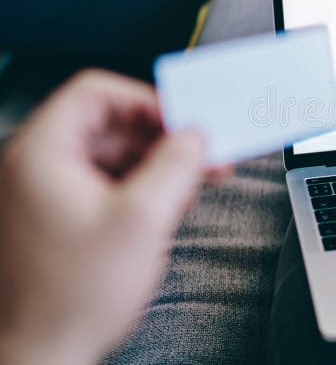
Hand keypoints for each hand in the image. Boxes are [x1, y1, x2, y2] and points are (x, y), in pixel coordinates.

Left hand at [0, 70, 212, 364]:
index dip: (146, 101)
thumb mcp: (143, 219)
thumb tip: (195, 134)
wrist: (42, 353)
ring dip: (155, 164)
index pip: (97, 93)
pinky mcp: (58, 215)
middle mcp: (37, 166)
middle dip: (161, 138)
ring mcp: (45, 192)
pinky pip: (105, 181)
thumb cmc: (74, 295)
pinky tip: (167, 205)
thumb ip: (176, 165)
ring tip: (190, 185)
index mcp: (42, 154)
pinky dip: (139, 186)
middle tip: (201, 153)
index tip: (182, 121)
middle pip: (108, 123)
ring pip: (111, 154)